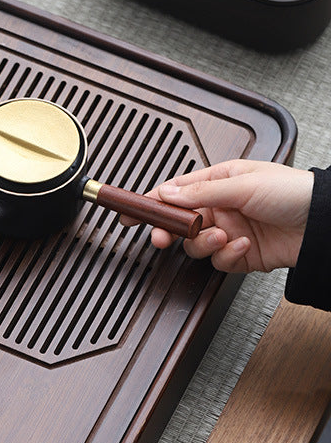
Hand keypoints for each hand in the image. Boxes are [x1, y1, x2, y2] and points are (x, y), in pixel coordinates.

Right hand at [146, 160, 312, 272]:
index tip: (130, 212)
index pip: (175, 192)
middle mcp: (220, 207)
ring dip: (204, 243)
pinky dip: (227, 255)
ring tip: (222, 237)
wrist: (323, 223)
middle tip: (163, 238)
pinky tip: (243, 245)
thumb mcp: (243, 184)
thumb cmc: (294, 192)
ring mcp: (228, 231)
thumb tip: (167, 194)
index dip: (151, 202)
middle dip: (169, 231)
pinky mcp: (238, 254)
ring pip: (195, 245)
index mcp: (219, 182)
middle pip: (178, 223)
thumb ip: (201, 193)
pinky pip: (218, 260)